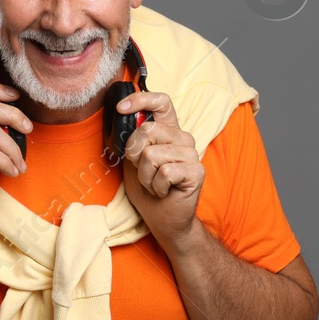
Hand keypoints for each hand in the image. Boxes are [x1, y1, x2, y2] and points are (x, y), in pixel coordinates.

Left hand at [117, 90, 202, 248]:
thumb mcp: (133, 161)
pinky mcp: (197, 171)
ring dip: (145, 176)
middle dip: (135, 156)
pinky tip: (164, 191)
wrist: (163, 219)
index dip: (140, 100)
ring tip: (154, 184)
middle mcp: (182, 138)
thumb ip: (132, 140)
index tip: (122, 108)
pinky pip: (164, 172)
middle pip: (147, 131)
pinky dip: (156, 186)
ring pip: (152, 155)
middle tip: (144, 172)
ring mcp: (192, 154)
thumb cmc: (148, 189)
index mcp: (168, 131)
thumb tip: (125, 117)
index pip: (161, 102)